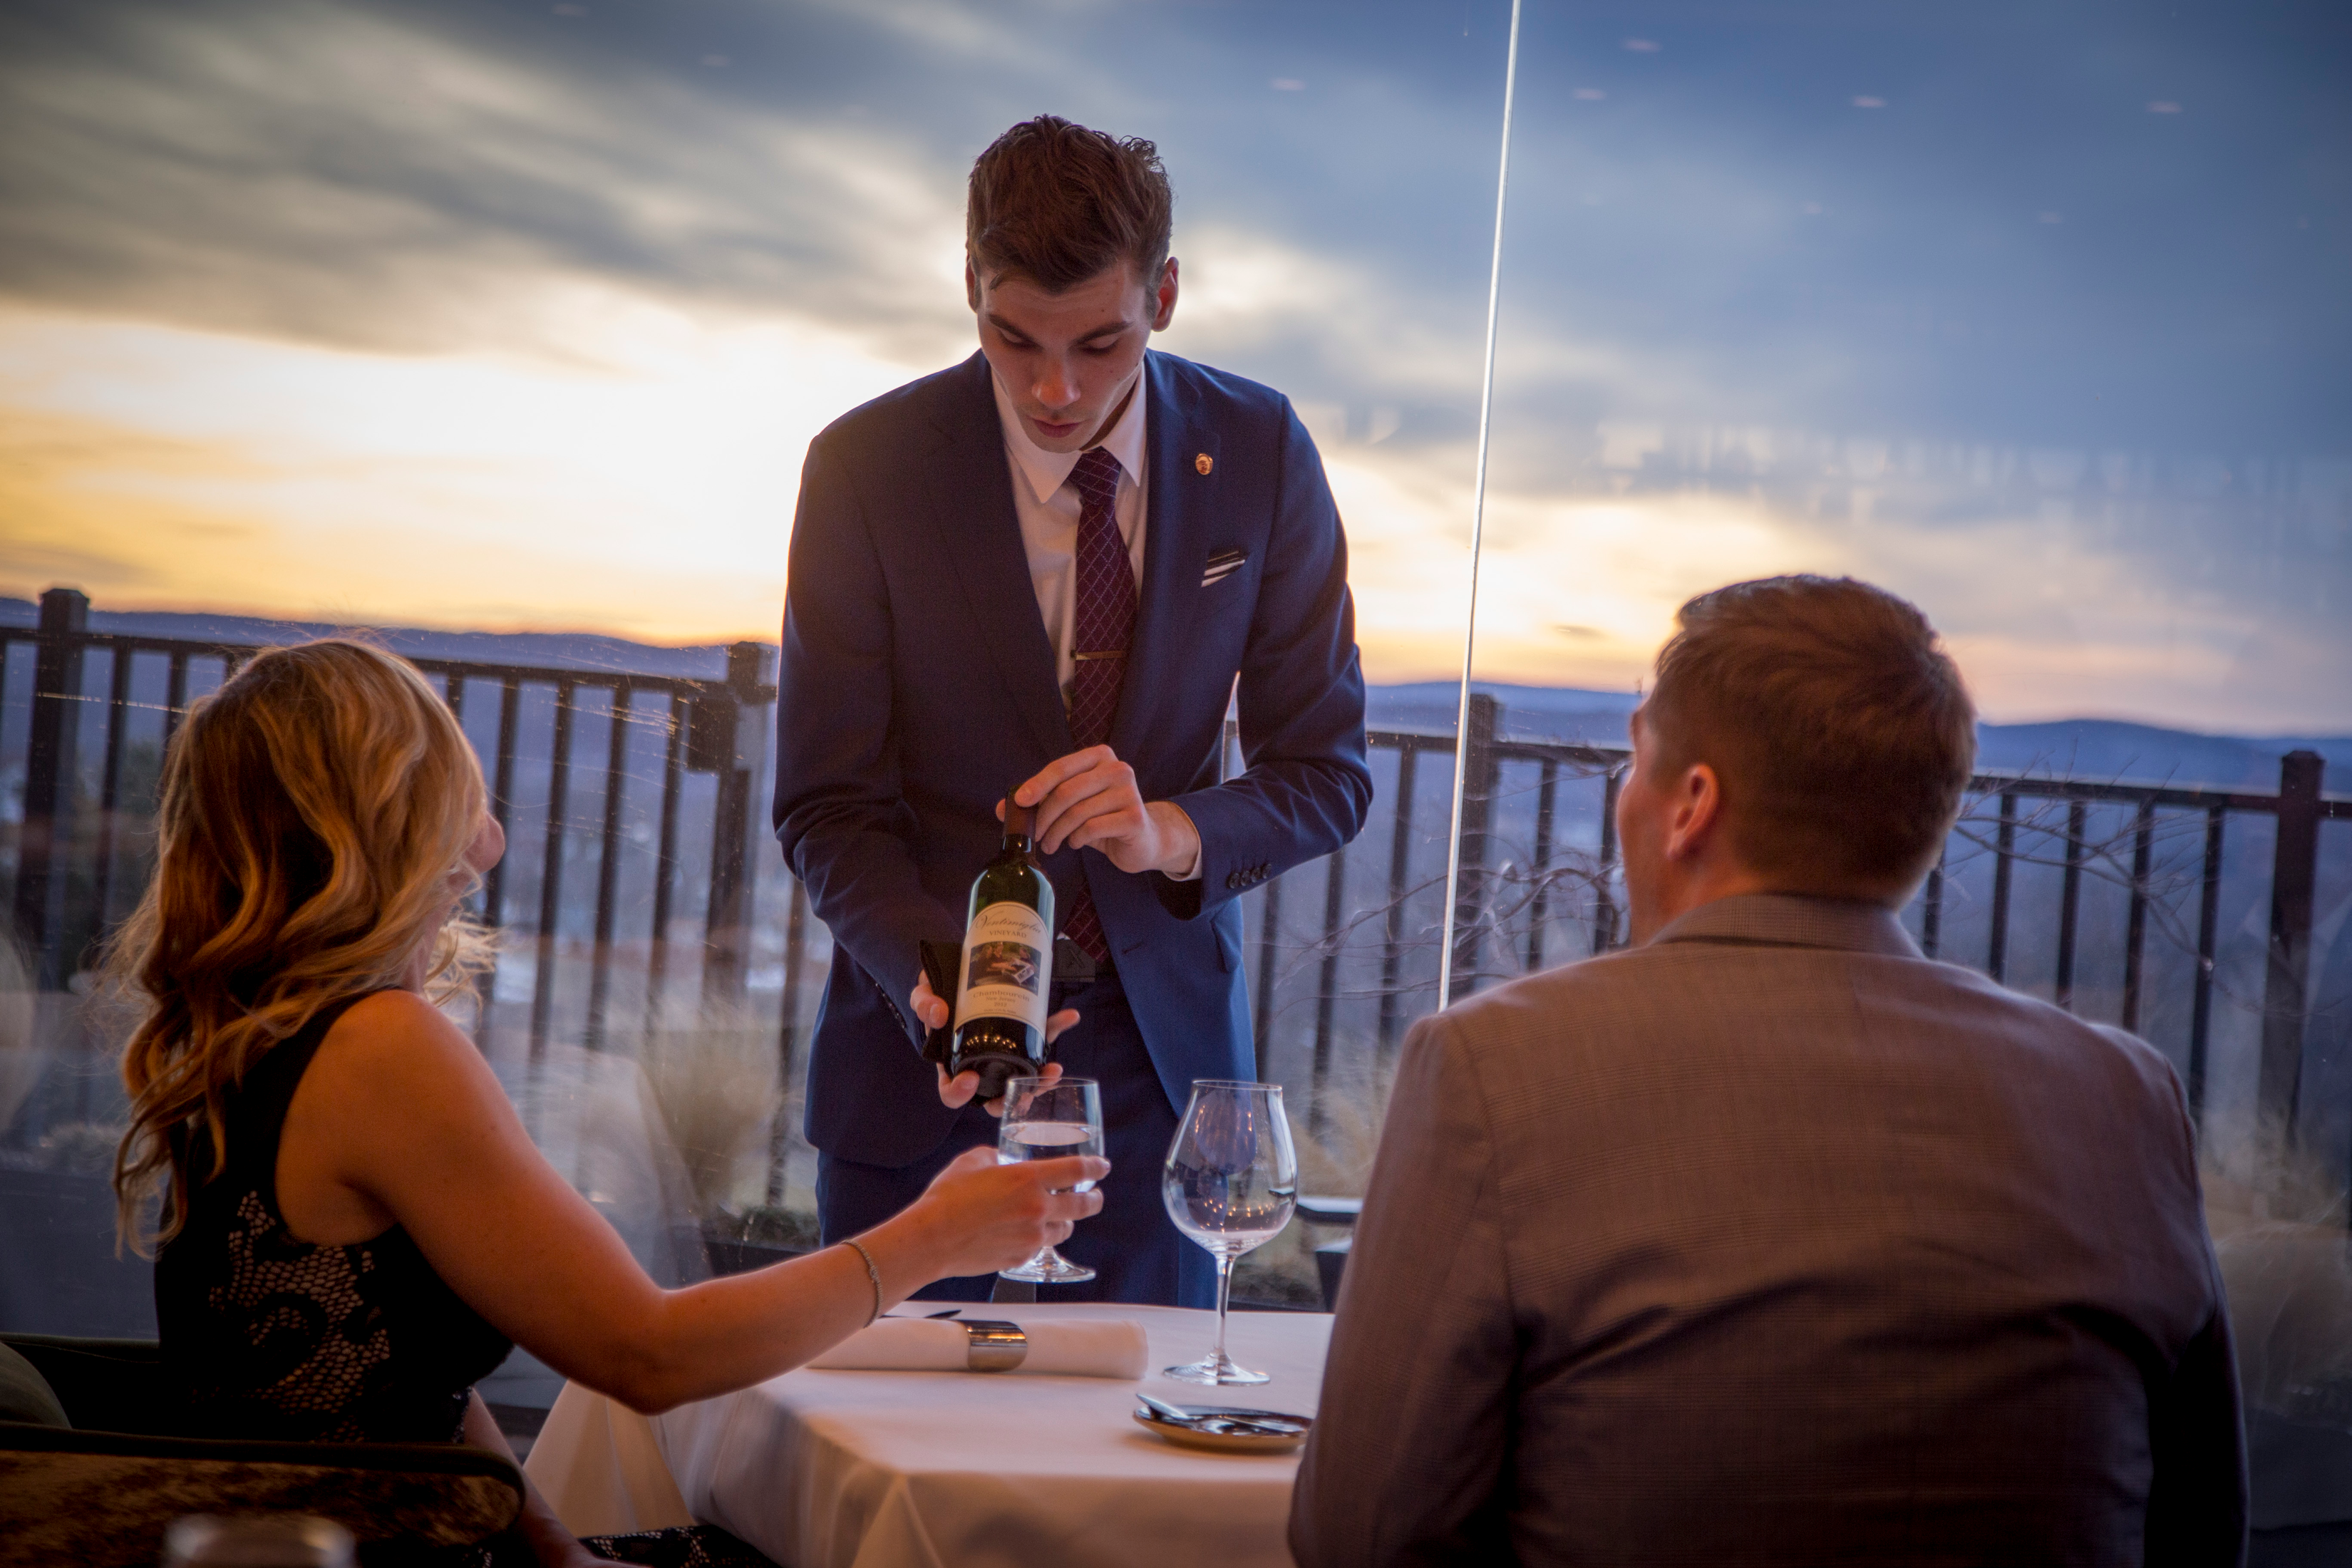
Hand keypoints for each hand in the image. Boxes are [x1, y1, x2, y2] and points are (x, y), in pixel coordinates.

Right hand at [901, 1144, 1109, 1280]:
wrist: (932, 1239)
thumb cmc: (947, 1198)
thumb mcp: (973, 1161)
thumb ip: (997, 1157)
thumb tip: (1004, 1160)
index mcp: (1028, 1179)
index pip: (1077, 1170)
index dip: (1095, 1167)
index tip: (1102, 1166)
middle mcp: (1037, 1209)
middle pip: (1083, 1205)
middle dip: (1094, 1199)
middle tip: (1094, 1196)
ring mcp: (1031, 1237)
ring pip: (1064, 1230)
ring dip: (1064, 1222)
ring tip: (1057, 1217)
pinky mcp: (1021, 1258)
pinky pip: (1040, 1247)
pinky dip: (1038, 1239)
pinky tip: (1025, 1233)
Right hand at [910, 973, 1078, 1112]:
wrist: (956, 977)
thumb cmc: (938, 997)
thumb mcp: (924, 998)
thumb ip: (925, 1004)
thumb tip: (938, 1013)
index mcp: (953, 1066)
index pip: (953, 1094)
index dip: (960, 1093)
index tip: (971, 1080)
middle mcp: (981, 1067)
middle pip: (997, 1098)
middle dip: (1015, 1099)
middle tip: (1026, 1091)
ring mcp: (1006, 1054)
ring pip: (1024, 1078)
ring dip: (1041, 1079)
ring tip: (1053, 1070)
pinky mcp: (1024, 1036)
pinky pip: (1041, 1037)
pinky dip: (1056, 1028)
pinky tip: (1070, 1016)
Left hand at [1009, 747, 1199, 877]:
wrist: (1143, 838)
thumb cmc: (1103, 817)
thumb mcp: (1072, 805)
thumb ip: (1041, 801)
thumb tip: (1003, 808)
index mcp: (1100, 756)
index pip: (1060, 767)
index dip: (1037, 784)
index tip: (1020, 801)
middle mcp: (1118, 769)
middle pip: (1067, 792)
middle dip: (1044, 817)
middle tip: (1035, 835)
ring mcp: (1129, 792)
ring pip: (1077, 813)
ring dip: (1057, 833)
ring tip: (1051, 844)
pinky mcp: (1134, 817)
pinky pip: (1092, 828)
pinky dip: (1077, 839)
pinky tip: (1076, 842)